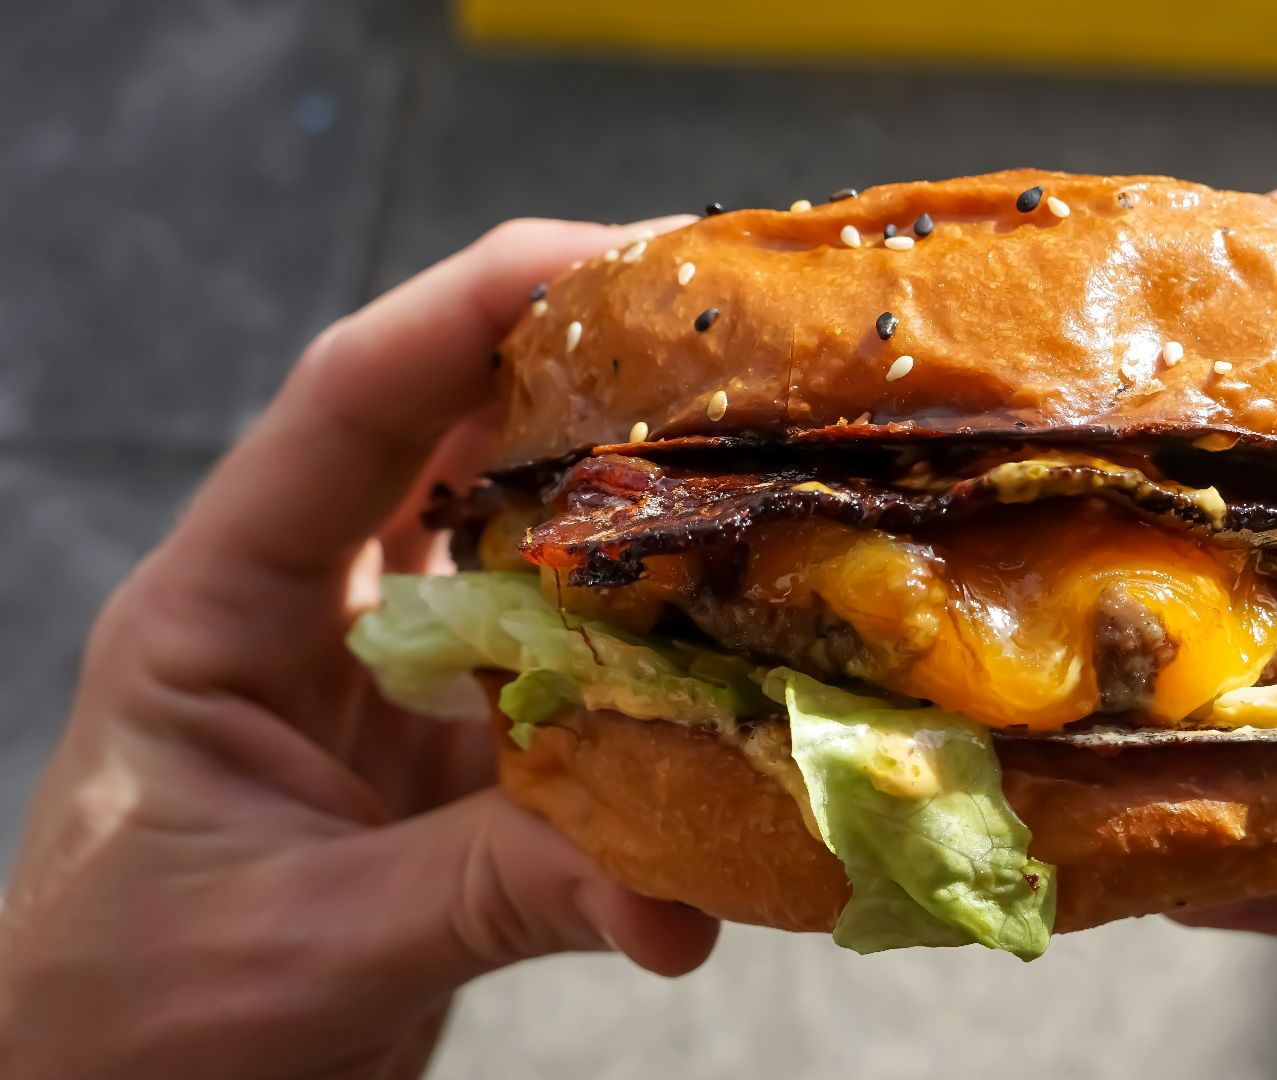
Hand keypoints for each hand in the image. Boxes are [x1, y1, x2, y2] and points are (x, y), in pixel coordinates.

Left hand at [0, 218, 717, 1079]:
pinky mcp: (446, 764)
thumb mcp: (304, 949)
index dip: (475, 311)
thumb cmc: (125, 1034)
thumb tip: (685, 890)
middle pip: (450, 444)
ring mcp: (382, 688)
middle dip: (587, 383)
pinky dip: (647, 690)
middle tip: (736, 352)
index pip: (346, 409)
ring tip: (766, 484)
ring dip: (635, 527)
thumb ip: (495, 892)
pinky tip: (734, 695)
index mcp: (217, 611)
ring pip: (523, 556)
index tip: (619, 258)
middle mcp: (305, 619)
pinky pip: (565, 689)